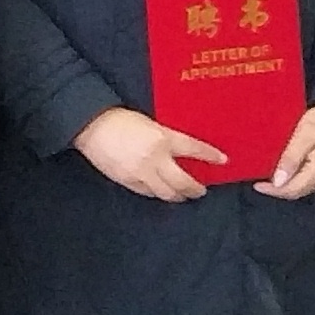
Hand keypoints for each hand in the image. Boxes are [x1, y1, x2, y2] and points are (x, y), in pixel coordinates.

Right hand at [77, 107, 226, 202]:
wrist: (92, 126)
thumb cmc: (120, 118)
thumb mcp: (149, 123)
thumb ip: (164, 137)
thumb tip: (179, 151)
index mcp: (162, 138)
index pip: (193, 149)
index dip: (210, 156)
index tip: (223, 160)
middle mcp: (155, 159)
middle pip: (183, 181)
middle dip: (195, 189)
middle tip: (201, 191)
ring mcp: (141, 173)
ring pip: (166, 192)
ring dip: (177, 196)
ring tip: (182, 195)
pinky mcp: (128, 181)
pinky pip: (147, 193)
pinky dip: (157, 194)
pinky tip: (160, 192)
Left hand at [260, 96, 314, 201]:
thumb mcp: (303, 134)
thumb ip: (291, 159)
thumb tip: (278, 182)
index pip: (294, 190)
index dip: (274, 191)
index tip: (257, 185)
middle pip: (299, 191)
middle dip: (279, 189)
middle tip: (260, 181)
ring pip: (305, 187)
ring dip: (287, 184)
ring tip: (270, 176)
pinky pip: (311, 181)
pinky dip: (297, 178)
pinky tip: (287, 170)